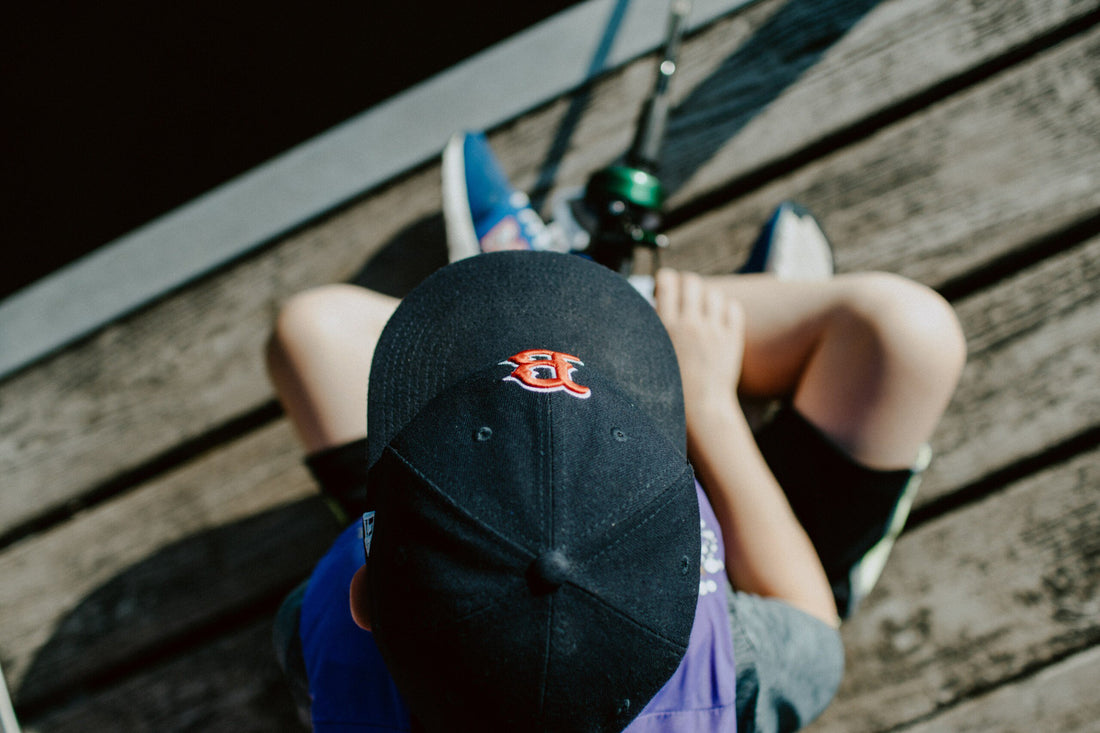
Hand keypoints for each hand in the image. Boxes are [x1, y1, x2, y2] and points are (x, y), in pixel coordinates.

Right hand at [654, 269, 745, 426]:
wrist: (700, 410)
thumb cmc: (671, 388)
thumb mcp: (651, 355)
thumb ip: (653, 329)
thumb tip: (655, 305)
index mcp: (665, 326)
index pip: (667, 283)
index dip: (667, 278)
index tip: (667, 282)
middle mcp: (690, 324)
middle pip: (691, 281)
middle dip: (687, 283)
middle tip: (686, 293)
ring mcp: (713, 330)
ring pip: (714, 293)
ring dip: (707, 296)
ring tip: (703, 309)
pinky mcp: (732, 339)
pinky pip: (733, 308)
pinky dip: (726, 309)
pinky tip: (720, 319)